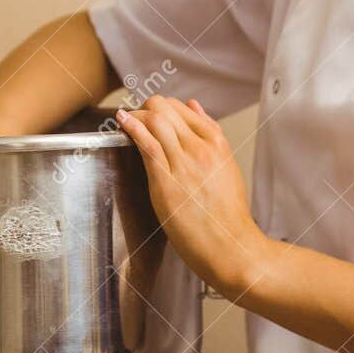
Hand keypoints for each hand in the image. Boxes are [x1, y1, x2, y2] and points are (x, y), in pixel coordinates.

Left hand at [115, 95, 266, 294]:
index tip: (150, 113)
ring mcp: (184, 164)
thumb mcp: (225, 165)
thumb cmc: (227, 214)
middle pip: (166, 109)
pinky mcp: (167, 182)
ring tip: (125, 120)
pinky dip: (131, 127)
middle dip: (145, 108)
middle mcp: (200, 148)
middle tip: (134, 117)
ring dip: (136, 115)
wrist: (231, 246)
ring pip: (155, 121)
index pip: (183, 108)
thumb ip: (209, 135)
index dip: (161, 107)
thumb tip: (194, 106)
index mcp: (216, 144)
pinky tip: (122, 122)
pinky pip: (147, 145)